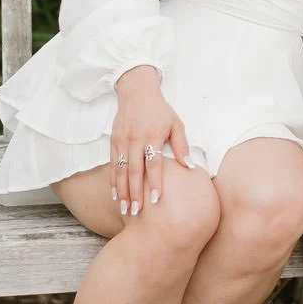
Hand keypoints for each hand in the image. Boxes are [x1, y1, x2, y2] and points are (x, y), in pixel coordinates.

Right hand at [110, 65, 190, 215]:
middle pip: (134, 171)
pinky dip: (113, 180)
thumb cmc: (159, 110)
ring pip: (121, 170)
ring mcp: (122, 140)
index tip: (156, 200)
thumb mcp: (176, 123)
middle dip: (135, 193)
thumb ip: (181, 145)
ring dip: (122, 191)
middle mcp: (135, 139)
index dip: (155, 182)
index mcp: (153, 135)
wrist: (137, 91)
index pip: (154, 164)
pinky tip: (114, 193)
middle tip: (136, 212)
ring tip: (124, 208)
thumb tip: (190, 167)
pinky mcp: (113, 140)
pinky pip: (113, 164)